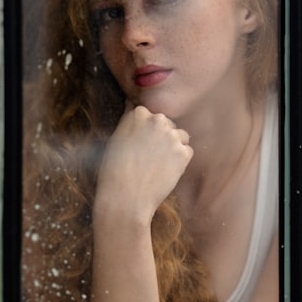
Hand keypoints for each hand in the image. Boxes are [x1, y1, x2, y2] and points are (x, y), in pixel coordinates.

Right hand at [96, 103, 192, 221]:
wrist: (125, 197)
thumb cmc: (114, 171)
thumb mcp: (115, 139)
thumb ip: (129, 122)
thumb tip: (131, 104)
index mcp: (137, 114)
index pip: (149, 114)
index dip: (146, 130)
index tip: (140, 144)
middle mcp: (156, 120)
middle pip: (167, 123)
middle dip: (161, 136)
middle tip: (149, 157)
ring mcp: (172, 136)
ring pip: (180, 136)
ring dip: (173, 147)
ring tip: (158, 164)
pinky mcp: (183, 152)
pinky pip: (187, 151)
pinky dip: (180, 161)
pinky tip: (165, 171)